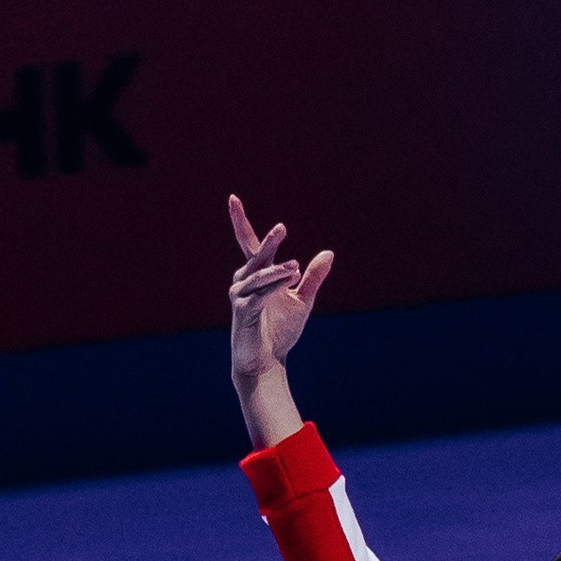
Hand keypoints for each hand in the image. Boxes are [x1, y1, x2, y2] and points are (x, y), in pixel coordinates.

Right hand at [227, 191, 333, 446]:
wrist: (266, 362)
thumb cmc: (280, 331)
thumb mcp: (302, 301)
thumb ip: (313, 278)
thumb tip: (328, 254)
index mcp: (256, 274)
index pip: (249, 243)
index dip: (240, 220)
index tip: (232, 198)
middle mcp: (244, 281)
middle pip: (256, 254)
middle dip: (269, 242)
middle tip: (282, 228)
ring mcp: (240, 296)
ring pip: (259, 275)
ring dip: (278, 271)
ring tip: (296, 269)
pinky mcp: (244, 312)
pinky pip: (259, 294)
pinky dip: (274, 285)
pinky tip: (290, 279)